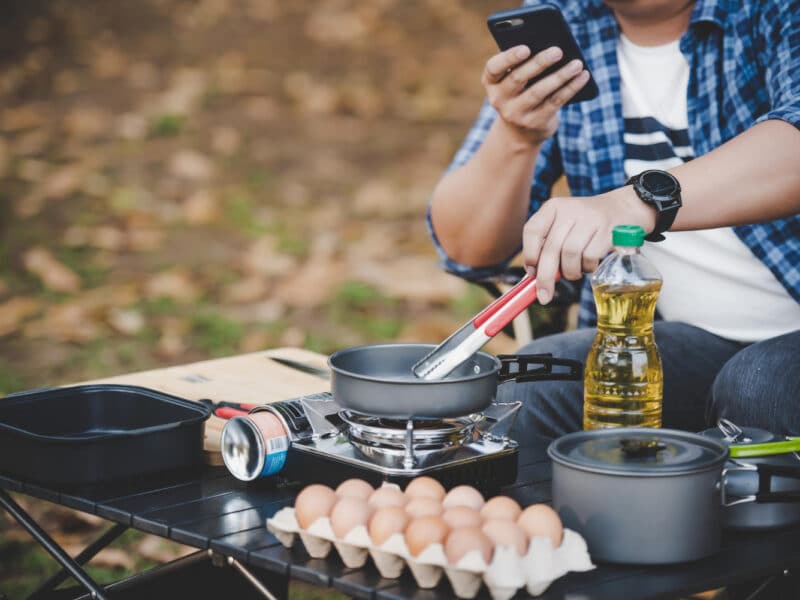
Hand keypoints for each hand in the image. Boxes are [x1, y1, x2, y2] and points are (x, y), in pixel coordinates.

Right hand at [482, 45, 590, 146]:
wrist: (519, 133)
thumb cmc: (520, 94)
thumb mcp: (515, 82)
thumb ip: (525, 65)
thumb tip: (554, 49)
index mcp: (492, 83)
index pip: (493, 68)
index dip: (509, 58)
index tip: (525, 48)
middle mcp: (499, 100)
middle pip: (518, 78)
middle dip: (539, 63)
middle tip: (558, 51)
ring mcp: (516, 114)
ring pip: (539, 91)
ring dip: (560, 76)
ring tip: (577, 63)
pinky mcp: (535, 122)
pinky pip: (555, 102)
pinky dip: (571, 88)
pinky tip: (583, 76)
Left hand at [522, 187, 656, 302]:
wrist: (623, 209)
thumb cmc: (586, 226)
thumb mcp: (564, 226)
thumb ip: (547, 246)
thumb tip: (534, 277)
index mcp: (553, 207)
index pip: (532, 230)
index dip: (529, 254)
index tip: (532, 273)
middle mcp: (570, 210)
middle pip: (550, 248)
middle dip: (545, 277)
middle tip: (544, 296)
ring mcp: (590, 218)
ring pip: (570, 254)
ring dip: (570, 271)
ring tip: (574, 271)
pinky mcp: (608, 230)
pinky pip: (589, 257)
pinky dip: (587, 267)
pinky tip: (589, 265)